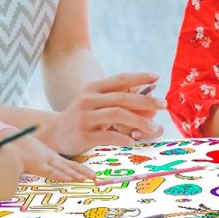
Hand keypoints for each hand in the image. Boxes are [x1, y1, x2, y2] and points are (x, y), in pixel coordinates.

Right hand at [0, 130, 94, 181]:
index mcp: (51, 155)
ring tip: (87, 179)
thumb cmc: (18, 146)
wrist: (7, 138)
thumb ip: (40, 160)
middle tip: (96, 179)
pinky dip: (61, 175)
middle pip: (71, 166)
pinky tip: (69, 179)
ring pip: (63, 169)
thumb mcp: (33, 153)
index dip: (82, 170)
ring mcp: (44, 160)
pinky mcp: (36, 163)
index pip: (70, 163)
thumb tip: (43, 165)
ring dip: (75, 175)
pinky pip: (51, 171)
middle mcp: (50, 157)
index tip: (92, 175)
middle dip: (83, 173)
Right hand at [36, 73, 164, 154]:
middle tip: (163, 105)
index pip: (120, 79)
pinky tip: (134, 140)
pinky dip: (124, 138)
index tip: (157, 77)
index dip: (139, 77)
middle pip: (122, 98)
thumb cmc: (84, 117)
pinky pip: (109, 136)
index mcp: (93, 88)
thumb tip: (150, 103)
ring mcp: (85, 117)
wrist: (55, 133)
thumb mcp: (97, 102)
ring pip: (117, 115)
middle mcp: (88, 99)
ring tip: (153, 127)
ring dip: (139, 121)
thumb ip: (120, 100)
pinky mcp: (84, 135)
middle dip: (146, 101)